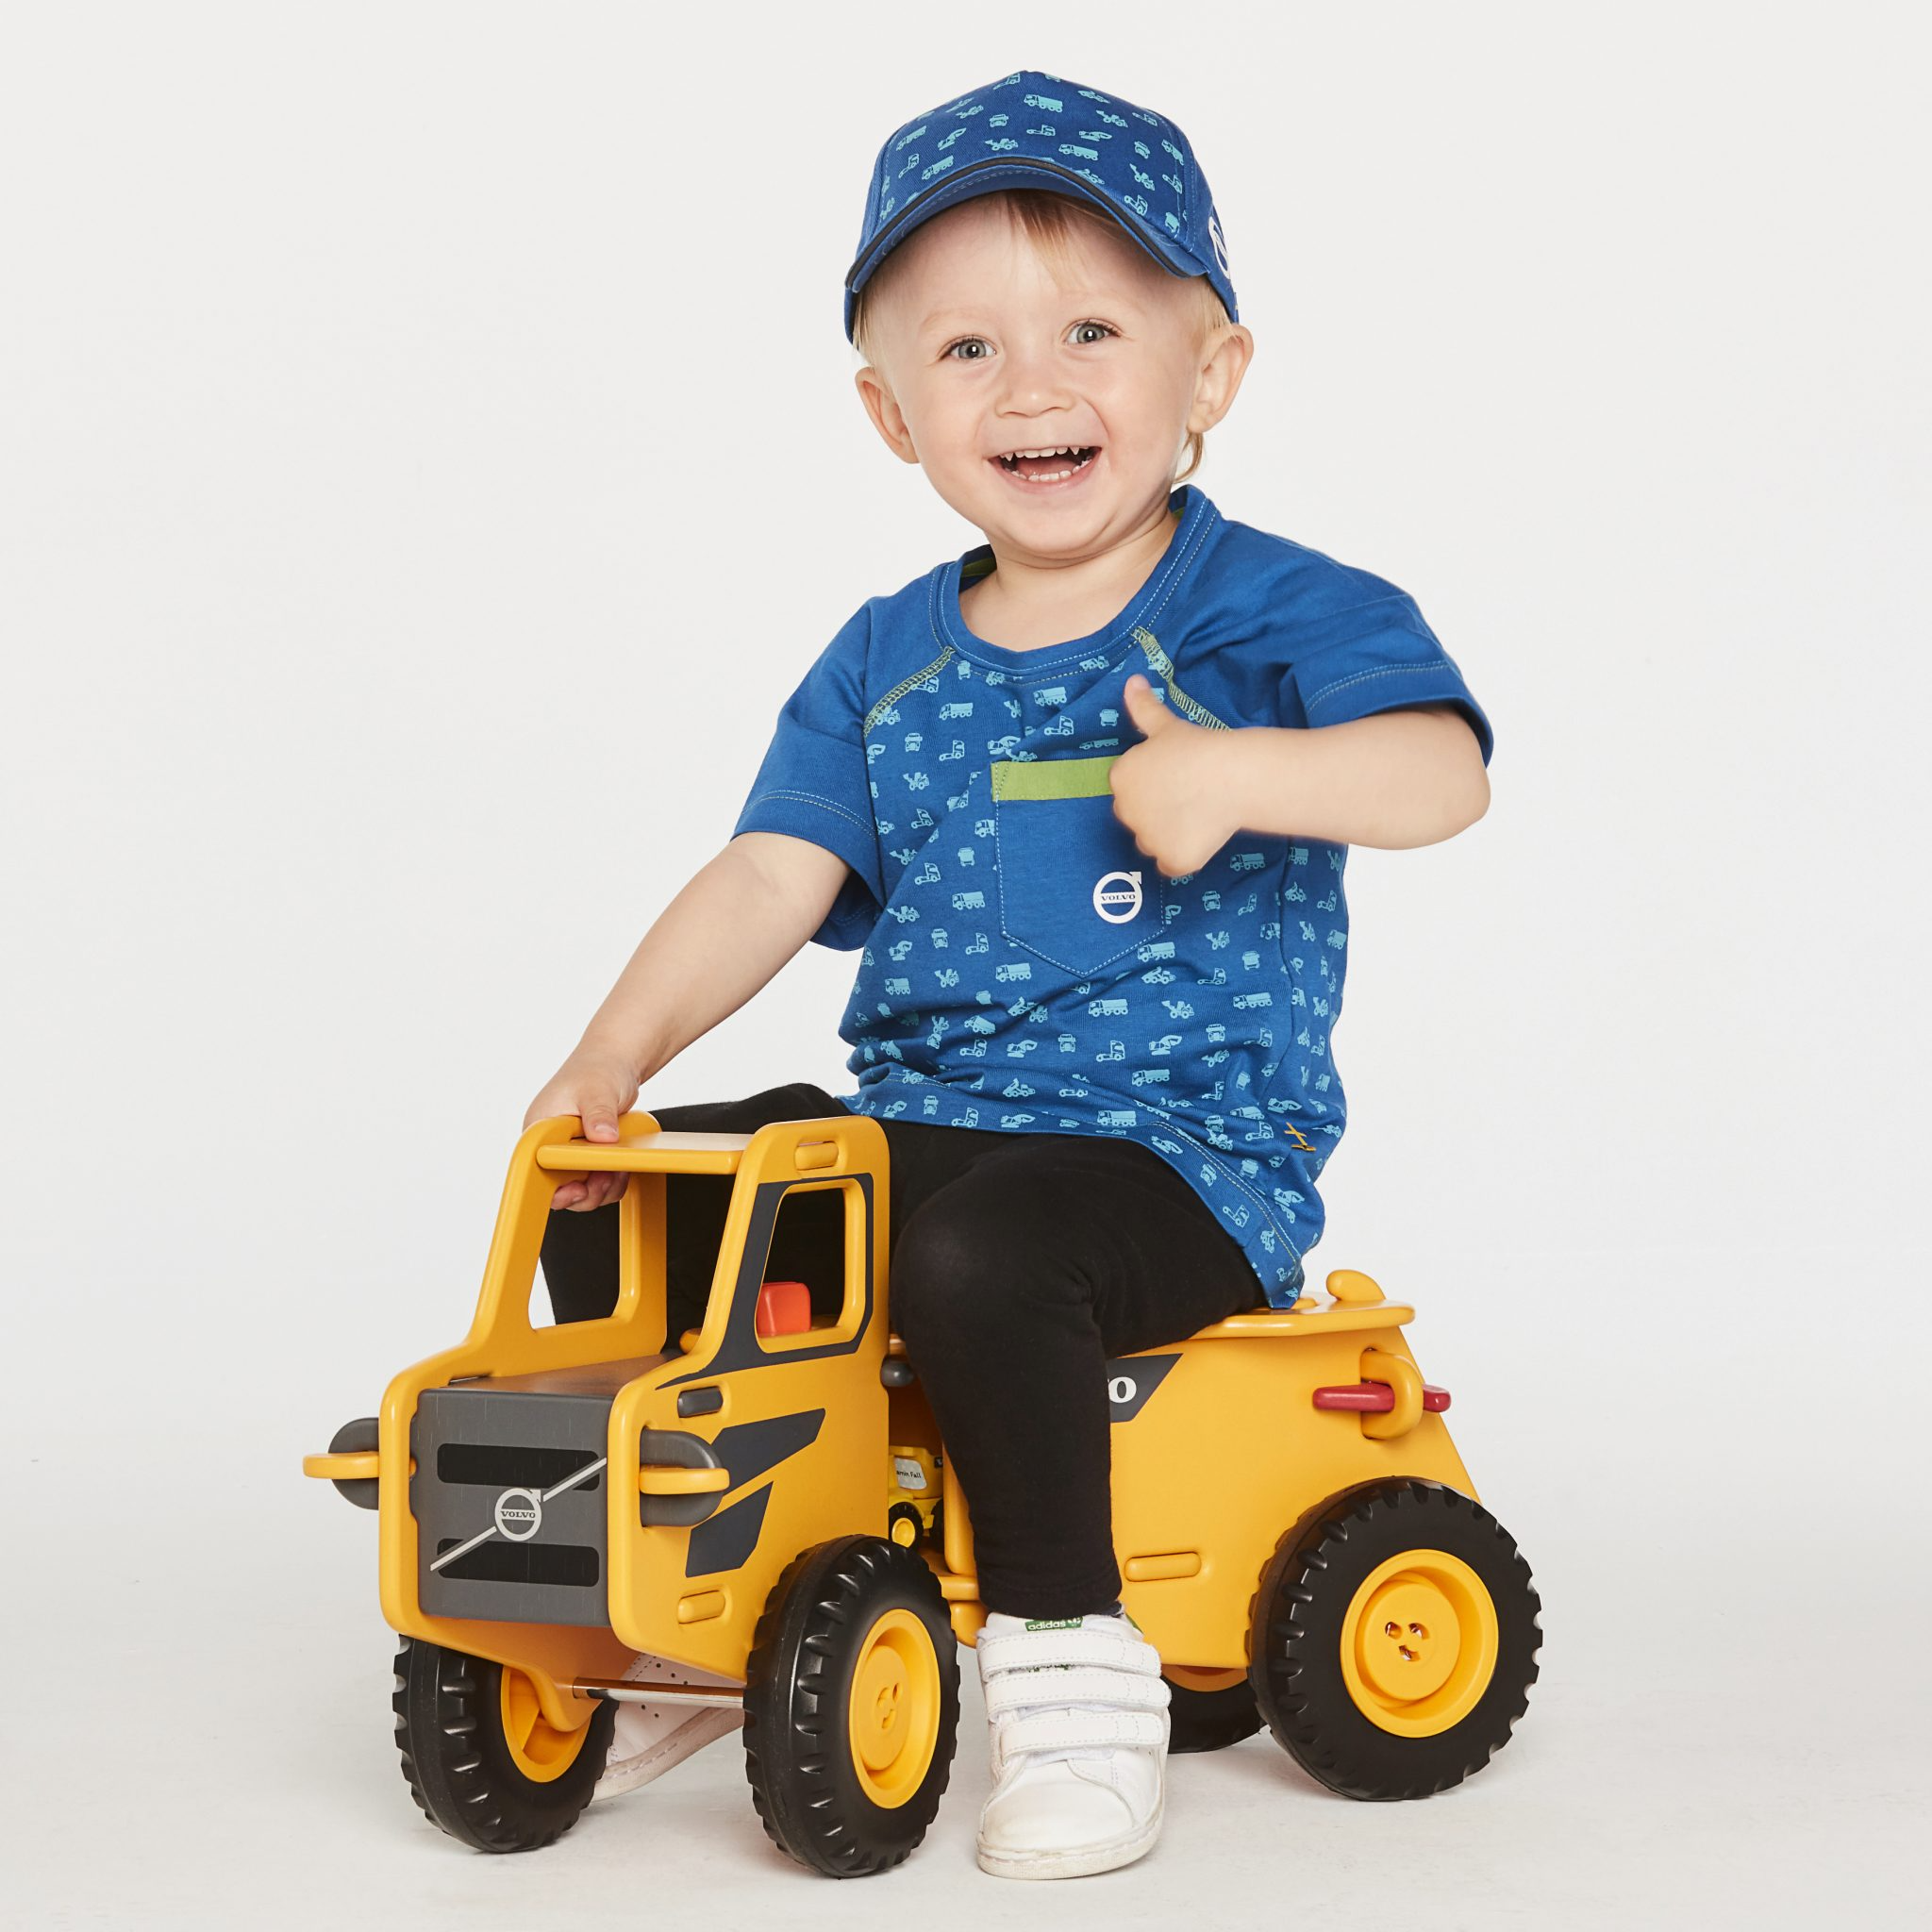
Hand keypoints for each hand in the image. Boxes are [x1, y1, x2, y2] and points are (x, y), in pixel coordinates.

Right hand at [523, 1043, 640, 1210]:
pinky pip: (594, 1180)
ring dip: (602, 1187)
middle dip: (586, 1190)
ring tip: (617, 1171)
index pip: (536, 1170)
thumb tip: (603, 1137)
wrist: (614, 1062)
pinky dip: (610, 1181)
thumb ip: (599, 1115)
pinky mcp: (585, 1156)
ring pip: (579, 1188)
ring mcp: (567, 1151)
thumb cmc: (597, 1069)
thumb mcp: (598, 1090)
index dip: (555, 1186)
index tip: (578, 1188)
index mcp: (539, 1128)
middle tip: (606, 1178)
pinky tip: (621, 1168)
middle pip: (559, 1186)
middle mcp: (549, 1143)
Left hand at [1109, 675, 1240, 876]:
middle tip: (1188, 795)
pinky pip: (1171, 865)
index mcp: (1121, 777)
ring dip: (1168, 834)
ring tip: (1197, 816)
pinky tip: (1201, 839)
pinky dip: (1182, 857)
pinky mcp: (1171, 860)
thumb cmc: (1197, 747)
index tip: (1175, 776)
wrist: (1229, 776)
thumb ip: (1144, 708)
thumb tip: (1131, 681)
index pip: (1129, 786)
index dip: (1153, 782)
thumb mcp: (1166, 724)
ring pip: (1152, 841)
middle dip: (1156, 809)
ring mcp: (1147, 840)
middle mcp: (1126, 811)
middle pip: (1137, 815)